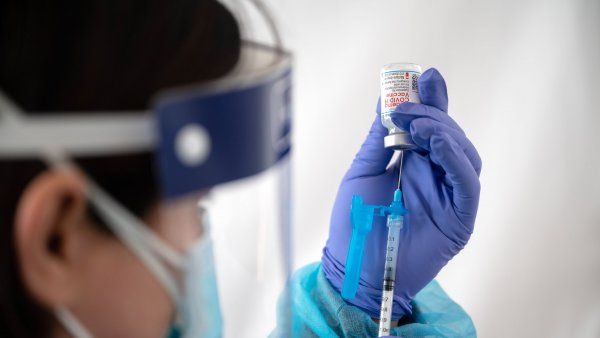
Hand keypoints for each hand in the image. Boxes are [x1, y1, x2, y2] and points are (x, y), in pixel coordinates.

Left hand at [321, 68, 481, 318]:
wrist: (353, 265)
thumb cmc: (355, 221)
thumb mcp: (362, 170)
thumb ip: (378, 138)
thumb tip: (385, 99)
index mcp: (415, 165)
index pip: (431, 127)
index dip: (433, 101)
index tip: (426, 75)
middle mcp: (436, 177)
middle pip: (450, 136)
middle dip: (433, 113)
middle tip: (408, 104)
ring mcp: (450, 197)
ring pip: (464, 155)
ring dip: (443, 132)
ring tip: (416, 124)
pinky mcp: (459, 218)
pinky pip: (468, 182)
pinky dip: (455, 159)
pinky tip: (435, 144)